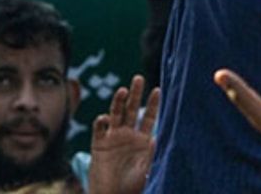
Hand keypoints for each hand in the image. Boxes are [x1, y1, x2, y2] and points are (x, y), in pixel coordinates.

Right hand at [88, 75, 161, 193]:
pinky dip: (102, 121)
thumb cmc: (132, 187)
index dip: (153, 104)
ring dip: (118, 102)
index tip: (158, 89)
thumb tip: (161, 137)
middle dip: (136, 94)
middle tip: (139, 78)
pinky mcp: (99, 145)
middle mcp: (128, 135)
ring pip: (116, 114)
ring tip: (124, 90)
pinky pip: (99, 129)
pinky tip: (106, 119)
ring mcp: (113, 138)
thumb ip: (154, 152)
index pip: (149, 118)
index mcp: (142, 140)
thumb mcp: (148, 168)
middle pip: (132, 110)